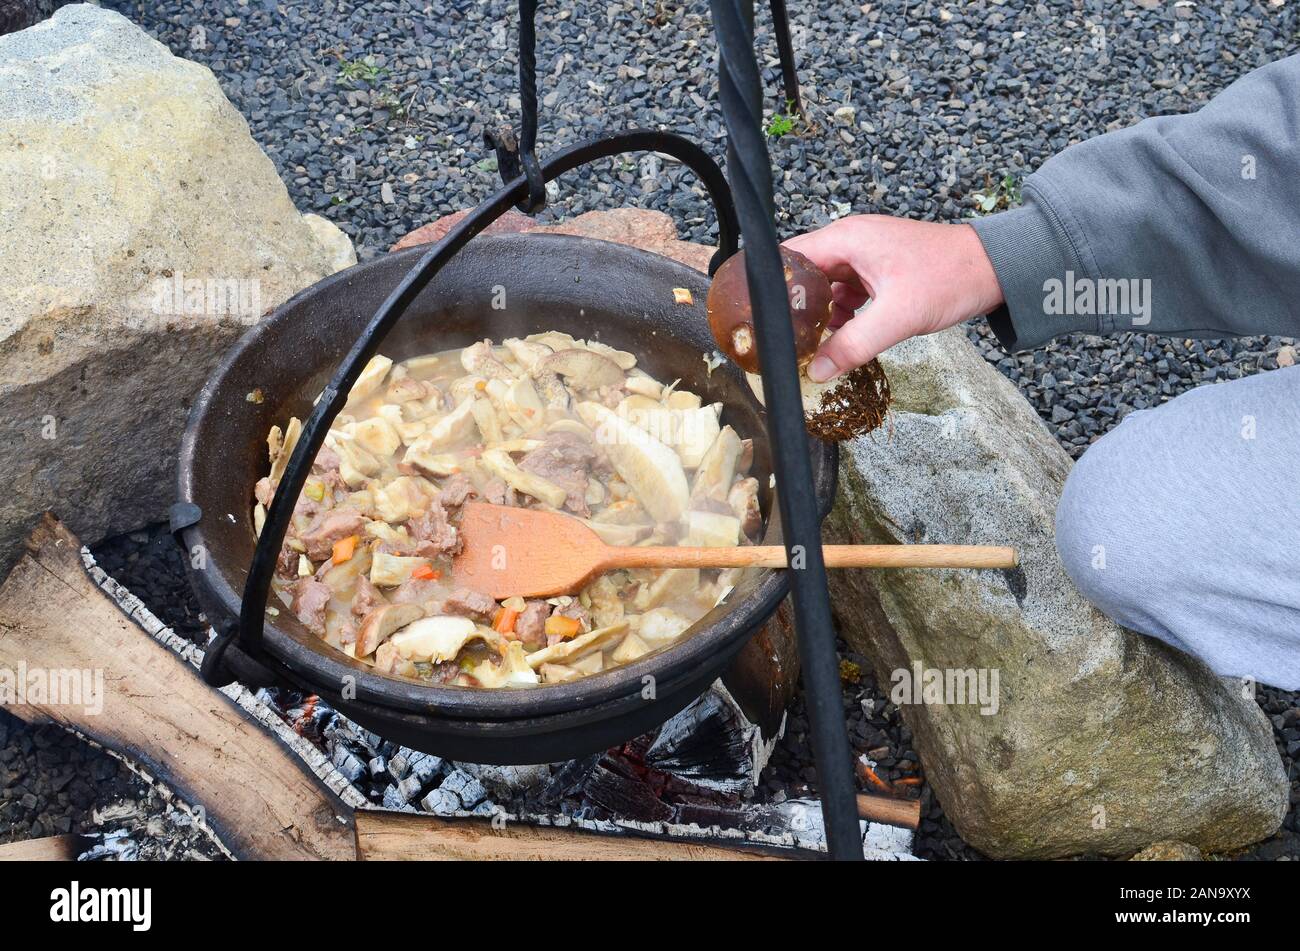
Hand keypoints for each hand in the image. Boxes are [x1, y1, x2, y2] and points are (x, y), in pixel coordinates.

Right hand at [784, 215, 1004, 381]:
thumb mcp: (898, 317)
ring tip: (814, 342)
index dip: (771, 287)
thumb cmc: (950, 278)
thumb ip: (854, 344)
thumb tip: (817, 371)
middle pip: (803, 273)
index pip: (788, 257)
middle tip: (786, 339)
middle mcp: (851, 241)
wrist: (994, 268)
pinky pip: (846, 291)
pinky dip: (841, 312)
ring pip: (824, 286)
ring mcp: (865, 254)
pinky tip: (846, 334)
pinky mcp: (878, 269)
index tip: (760, 319)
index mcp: (847, 239)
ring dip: (819, 313)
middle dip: (794, 306)